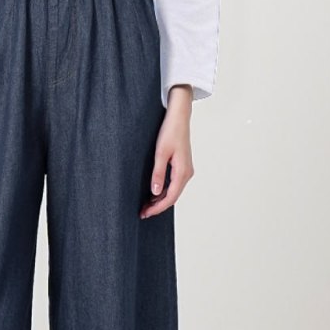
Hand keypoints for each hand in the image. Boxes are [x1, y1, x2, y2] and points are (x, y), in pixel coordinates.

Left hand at [141, 84, 194, 219]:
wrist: (179, 117)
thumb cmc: (170, 131)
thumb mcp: (160, 153)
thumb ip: (158, 174)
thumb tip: (155, 192)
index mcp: (183, 172)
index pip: (170, 197)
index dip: (157, 208)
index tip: (145, 213)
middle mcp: (186, 173)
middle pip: (172, 197)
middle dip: (157, 207)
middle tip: (142, 213)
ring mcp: (185, 170)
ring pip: (173, 192)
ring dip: (160, 200)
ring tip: (145, 206)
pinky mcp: (182, 167)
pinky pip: (173, 184)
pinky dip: (163, 192)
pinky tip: (153, 194)